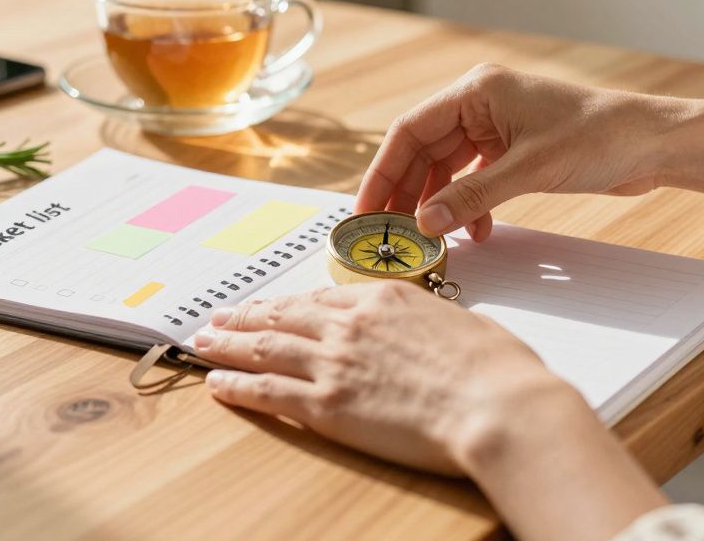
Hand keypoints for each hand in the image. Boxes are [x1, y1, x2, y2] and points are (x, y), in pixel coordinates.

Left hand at [192, 281, 579, 474]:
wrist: (500, 406)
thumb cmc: (496, 371)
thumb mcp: (461, 324)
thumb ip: (426, 323)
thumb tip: (422, 331)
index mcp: (385, 299)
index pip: (321, 298)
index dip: (287, 303)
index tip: (269, 305)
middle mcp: (351, 325)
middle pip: (283, 316)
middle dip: (245, 317)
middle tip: (218, 317)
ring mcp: (335, 363)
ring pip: (264, 348)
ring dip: (227, 345)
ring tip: (204, 343)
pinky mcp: (327, 406)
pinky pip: (267, 392)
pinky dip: (236, 386)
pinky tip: (216, 384)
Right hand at [356, 63, 685, 240]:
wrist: (653, 144)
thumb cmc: (600, 137)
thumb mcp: (528, 170)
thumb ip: (471, 196)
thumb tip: (426, 221)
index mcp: (476, 91)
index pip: (410, 130)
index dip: (383, 171)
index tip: (366, 207)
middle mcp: (481, 104)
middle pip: (423, 151)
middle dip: (408, 192)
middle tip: (389, 230)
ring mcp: (497, 127)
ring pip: (447, 168)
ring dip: (440, 203)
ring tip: (432, 236)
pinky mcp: (513, 149)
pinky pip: (474, 179)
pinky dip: (469, 204)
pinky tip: (475, 229)